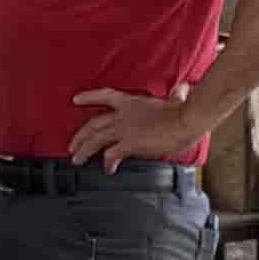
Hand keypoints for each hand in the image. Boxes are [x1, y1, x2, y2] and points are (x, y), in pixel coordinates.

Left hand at [68, 87, 202, 166]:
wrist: (187, 120)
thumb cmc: (185, 112)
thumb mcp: (177, 99)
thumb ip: (177, 95)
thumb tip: (184, 90)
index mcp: (132, 102)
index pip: (104, 96)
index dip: (88, 97)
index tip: (76, 99)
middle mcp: (124, 115)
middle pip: (93, 124)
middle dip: (80, 135)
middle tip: (72, 145)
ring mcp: (125, 129)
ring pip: (96, 140)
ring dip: (84, 150)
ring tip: (77, 159)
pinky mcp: (130, 143)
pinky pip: (111, 154)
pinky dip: (107, 163)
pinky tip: (108, 169)